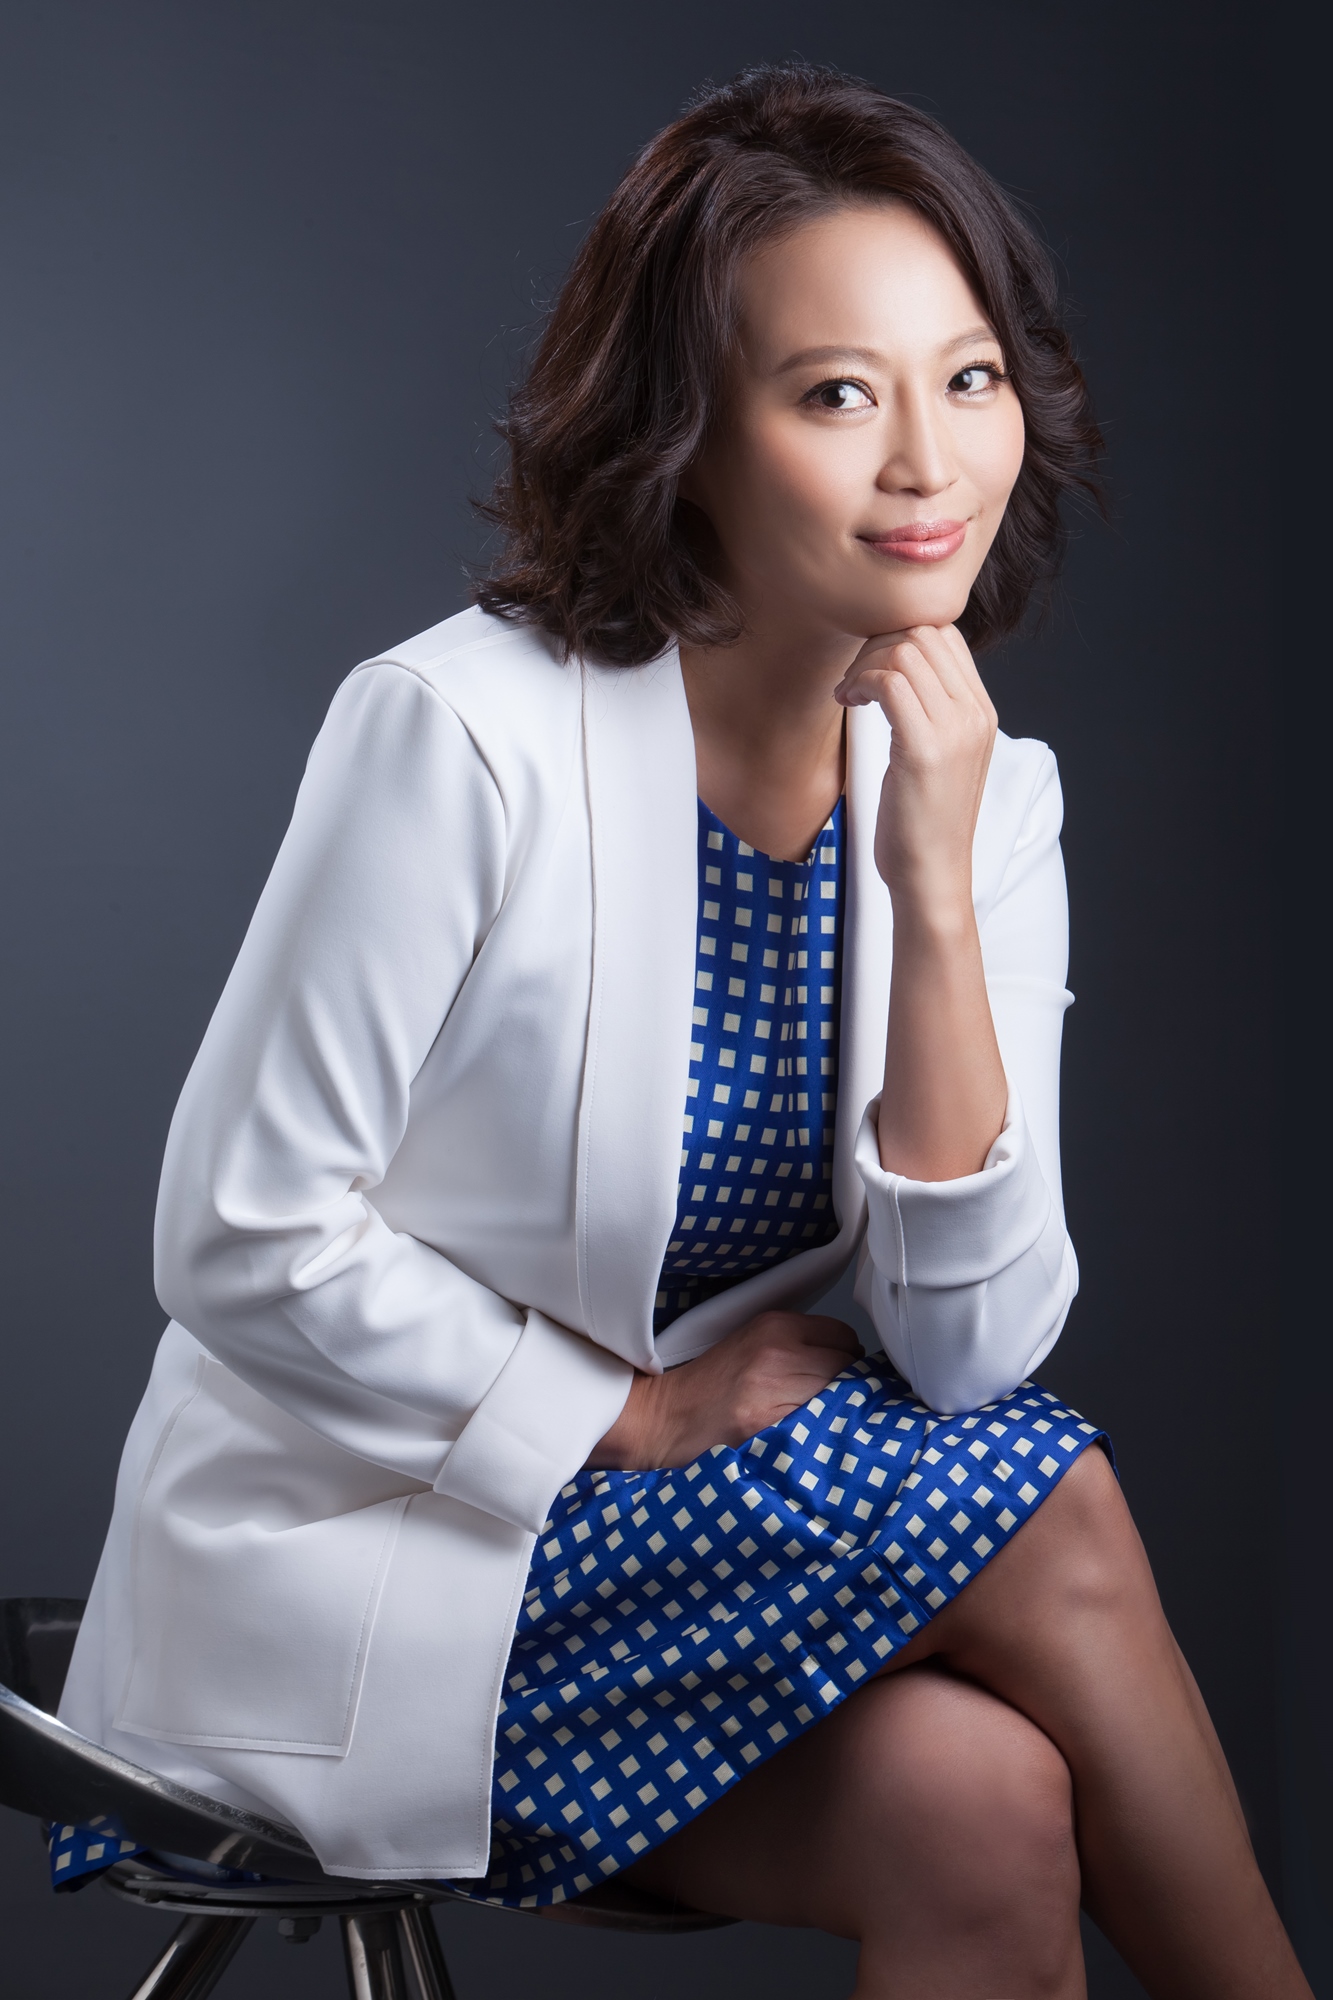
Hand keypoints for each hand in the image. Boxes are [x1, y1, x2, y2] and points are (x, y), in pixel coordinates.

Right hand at [586, 1311, 861, 1470]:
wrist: (661, 1418)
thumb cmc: (707, 1389)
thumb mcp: (751, 1347)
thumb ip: (796, 1347)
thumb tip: (850, 1366)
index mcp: (774, 1326)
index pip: (845, 1337)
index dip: (844, 1362)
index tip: (835, 1380)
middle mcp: (778, 1349)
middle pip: (847, 1367)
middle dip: (844, 1387)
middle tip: (824, 1406)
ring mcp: (772, 1386)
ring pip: (838, 1397)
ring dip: (835, 1413)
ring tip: (811, 1425)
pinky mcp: (765, 1421)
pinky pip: (817, 1424)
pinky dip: (817, 1433)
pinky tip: (801, 1440)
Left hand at [834, 624, 996, 920]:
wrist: (932, 877)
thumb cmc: (923, 823)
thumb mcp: (937, 757)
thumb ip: (930, 713)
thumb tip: (896, 671)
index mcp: (981, 713)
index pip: (946, 635)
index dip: (899, 636)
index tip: (870, 669)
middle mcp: (975, 715)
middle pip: (924, 632)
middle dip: (876, 644)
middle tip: (853, 680)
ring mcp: (955, 731)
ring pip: (905, 651)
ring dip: (863, 664)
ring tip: (848, 694)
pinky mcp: (925, 750)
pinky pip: (890, 683)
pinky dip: (860, 683)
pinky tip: (847, 703)